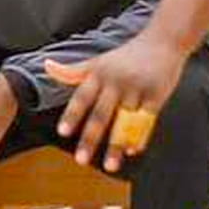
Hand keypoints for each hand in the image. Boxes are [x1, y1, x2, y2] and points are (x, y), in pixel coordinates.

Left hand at [47, 38, 184, 172]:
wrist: (162, 41)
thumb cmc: (126, 56)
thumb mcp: (98, 61)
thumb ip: (73, 70)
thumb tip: (46, 66)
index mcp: (100, 74)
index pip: (82, 97)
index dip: (72, 115)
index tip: (63, 132)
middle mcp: (116, 82)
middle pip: (101, 114)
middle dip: (90, 138)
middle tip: (80, 160)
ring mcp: (137, 89)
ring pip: (124, 123)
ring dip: (116, 146)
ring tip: (109, 166)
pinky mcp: (157, 96)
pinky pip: (147, 122)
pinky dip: (140, 137)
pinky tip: (132, 152)